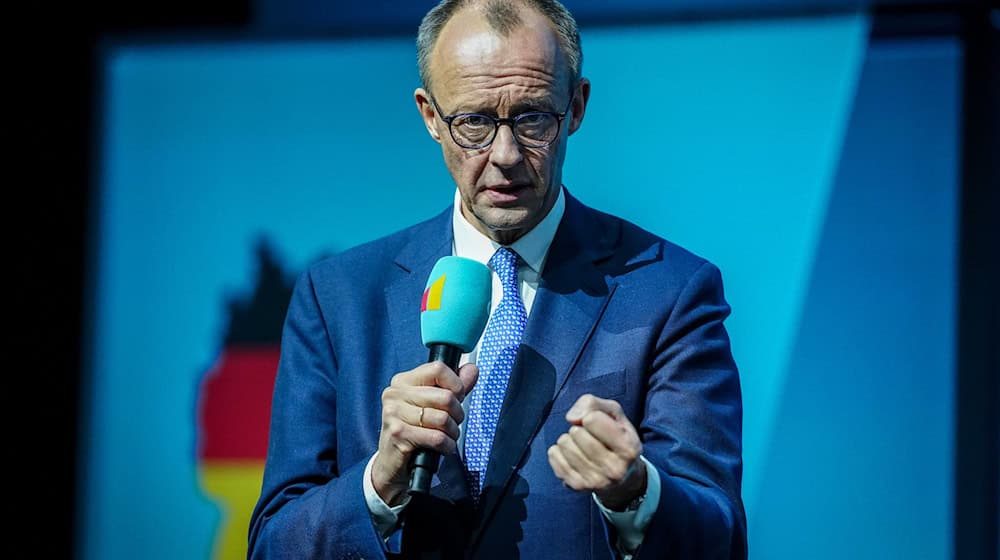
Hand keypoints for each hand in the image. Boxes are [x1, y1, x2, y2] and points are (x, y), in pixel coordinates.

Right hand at [371, 361, 477, 505]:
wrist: (392, 463)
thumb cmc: (415, 431)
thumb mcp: (434, 405)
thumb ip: (454, 387)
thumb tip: (472, 369)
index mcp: (403, 381)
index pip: (438, 369)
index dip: (456, 385)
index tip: (457, 397)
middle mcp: (395, 394)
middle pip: (445, 397)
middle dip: (457, 414)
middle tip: (452, 423)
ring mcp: (394, 413)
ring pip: (443, 419)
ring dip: (452, 432)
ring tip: (447, 436)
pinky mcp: (398, 434)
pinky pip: (437, 437)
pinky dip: (447, 445)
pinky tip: (442, 447)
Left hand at [547, 394, 645, 509]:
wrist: (622, 478)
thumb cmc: (617, 438)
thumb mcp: (614, 414)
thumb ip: (594, 404)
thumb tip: (571, 418)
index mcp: (629, 448)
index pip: (592, 419)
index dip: (591, 416)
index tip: (599, 425)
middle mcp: (614, 469)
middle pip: (576, 432)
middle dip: (579, 429)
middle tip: (590, 438)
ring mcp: (595, 481)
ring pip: (564, 443)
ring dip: (570, 440)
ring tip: (582, 448)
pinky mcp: (577, 486)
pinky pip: (553, 455)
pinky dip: (559, 451)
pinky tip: (573, 457)